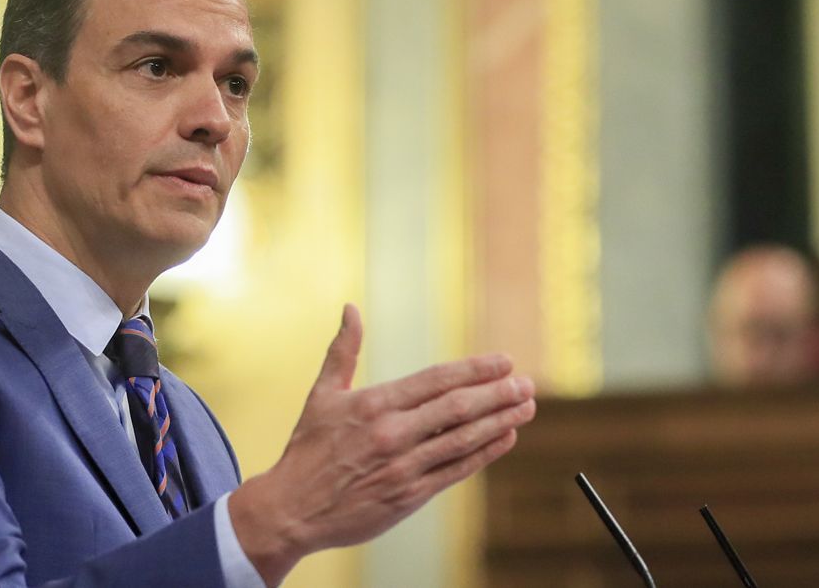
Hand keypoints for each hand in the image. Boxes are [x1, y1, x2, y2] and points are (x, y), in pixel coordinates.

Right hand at [229, 304, 535, 584]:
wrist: (291, 510)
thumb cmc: (307, 450)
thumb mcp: (321, 395)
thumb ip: (342, 350)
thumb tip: (350, 308)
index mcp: (374, 404)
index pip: (436, 380)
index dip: (475, 369)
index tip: (504, 361)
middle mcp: (392, 434)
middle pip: (458, 407)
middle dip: (498, 393)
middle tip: (527, 383)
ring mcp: (404, 466)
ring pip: (463, 439)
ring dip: (500, 421)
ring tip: (526, 406)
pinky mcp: (409, 496)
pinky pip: (455, 470)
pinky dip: (484, 453)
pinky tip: (505, 437)